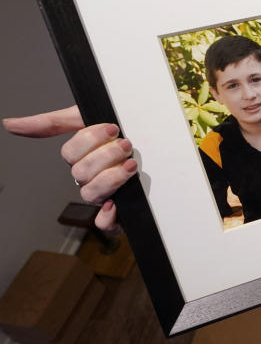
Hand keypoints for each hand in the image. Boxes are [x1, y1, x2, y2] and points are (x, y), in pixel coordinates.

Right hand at [3, 105, 135, 233]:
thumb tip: (9, 123)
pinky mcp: (120, 214)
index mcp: (81, 159)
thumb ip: (51, 122)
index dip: (89, 140)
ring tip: (132, 164)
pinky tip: (117, 202)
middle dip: (106, 156)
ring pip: (91, 194)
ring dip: (111, 178)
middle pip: (80, 173)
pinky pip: (105, 225)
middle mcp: (89, 180)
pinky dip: (108, 216)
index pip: (70, 154)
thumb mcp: (88, 118)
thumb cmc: (122, 133)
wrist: (162, 144)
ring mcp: (104, 197)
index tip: (112, 127)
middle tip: (127, 145)